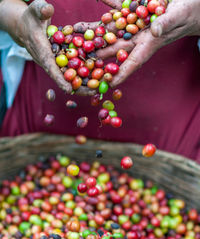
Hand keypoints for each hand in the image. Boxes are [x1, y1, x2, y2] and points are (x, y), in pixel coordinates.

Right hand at [1, 0, 93, 95]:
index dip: (59, 79)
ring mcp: (55, 63)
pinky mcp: (60, 62)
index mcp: (41, 50)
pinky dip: (83, 76)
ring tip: (98, 90)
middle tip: (92, 92)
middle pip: (63, 78)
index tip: (69, 89)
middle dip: (77, 87)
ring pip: (69, 77)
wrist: (25, 27)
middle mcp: (48, 61)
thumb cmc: (31, 18)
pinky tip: (97, 80)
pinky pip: (72, 71)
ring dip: (83, 85)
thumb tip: (48, 9)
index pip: (50, 66)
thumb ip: (41, 9)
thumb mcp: (35, 10)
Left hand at [75, 0, 199, 87]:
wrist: (190, 2)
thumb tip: (156, 30)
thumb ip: (167, 24)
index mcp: (150, 44)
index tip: (107, 85)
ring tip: (78, 33)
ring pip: (113, 30)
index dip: (121, 74)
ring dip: (97, 32)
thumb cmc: (190, 12)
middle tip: (82, 61)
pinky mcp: (135, 10)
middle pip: (115, 48)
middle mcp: (139, 37)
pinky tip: (100, 0)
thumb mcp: (179, 16)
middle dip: (99, 55)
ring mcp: (135, 24)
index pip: (133, 62)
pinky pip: (120, 8)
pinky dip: (110, 6)